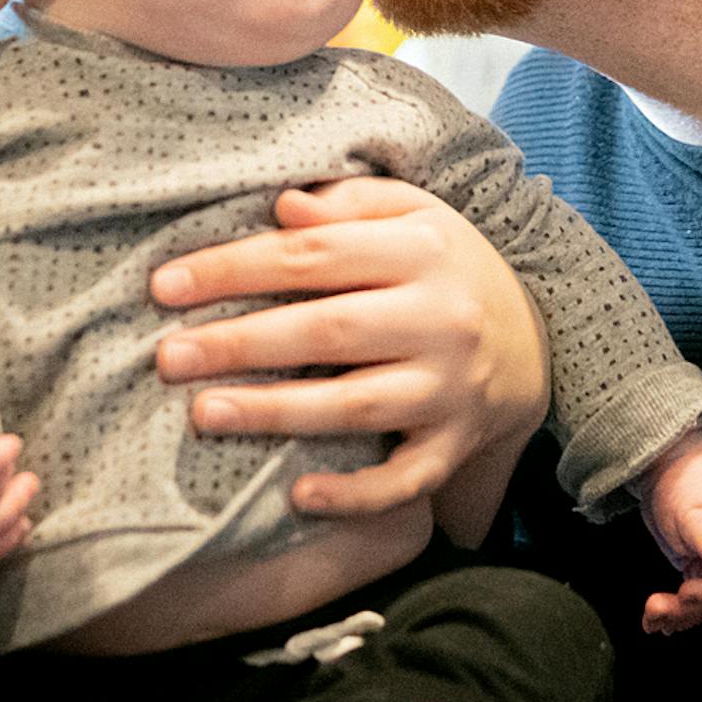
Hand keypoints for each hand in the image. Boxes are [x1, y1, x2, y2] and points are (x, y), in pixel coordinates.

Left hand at [149, 178, 548, 519]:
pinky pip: (403, 480)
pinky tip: (297, 496)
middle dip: (240, 343)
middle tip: (167, 357)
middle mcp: (440, 318)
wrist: (536, 339)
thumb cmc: (445, 266)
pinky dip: (353, 494)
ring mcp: (452, 388)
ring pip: (355, 405)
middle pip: (327, 330)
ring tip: (204, 413)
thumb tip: (282, 208)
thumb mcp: (412, 213)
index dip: (234, 269)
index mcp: (421, 249)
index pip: (312, 256)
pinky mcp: (456, 445)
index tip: (165, 286)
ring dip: (275, 413)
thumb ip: (348, 205)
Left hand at [633, 429, 701, 634]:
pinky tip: (659, 620)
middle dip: (688, 608)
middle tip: (655, 613)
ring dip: (680, 614)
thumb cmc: (685, 480)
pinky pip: (696, 593)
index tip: (684, 595)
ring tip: (651, 622)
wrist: (671, 466)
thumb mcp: (693, 506)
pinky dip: (678, 607)